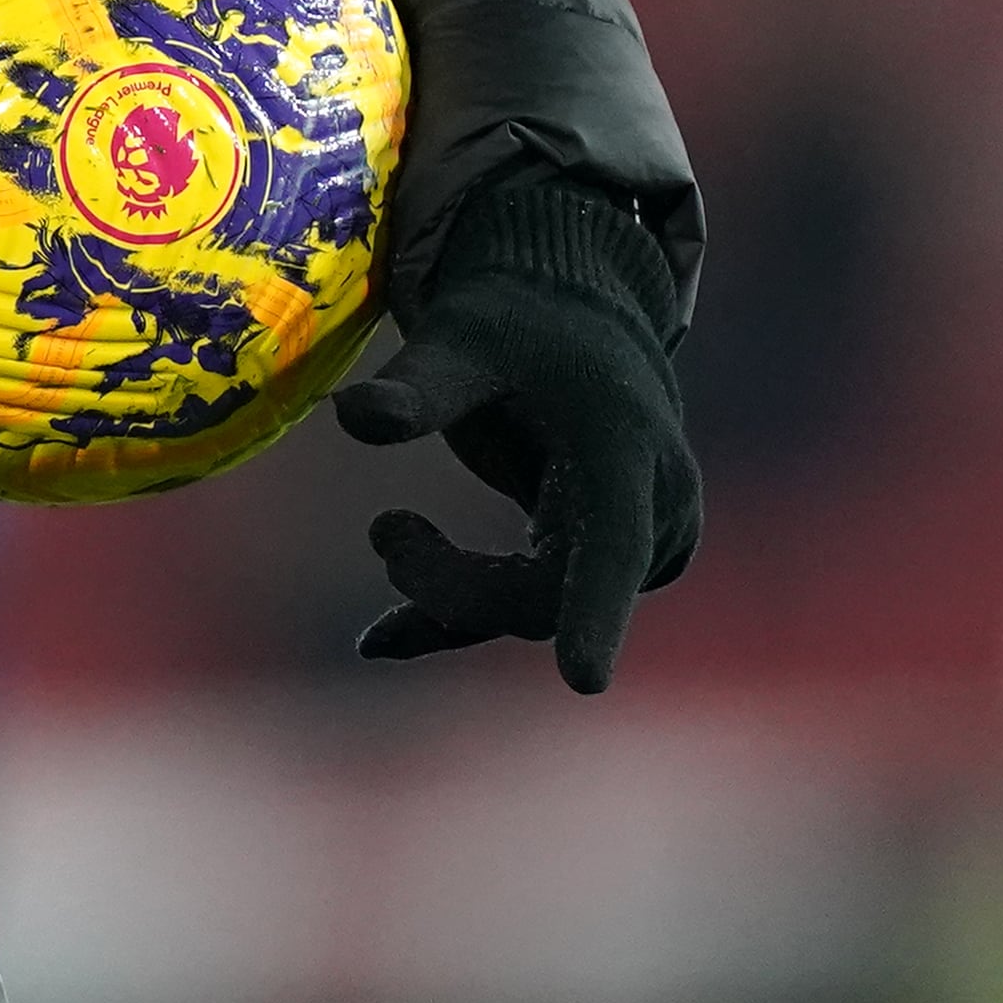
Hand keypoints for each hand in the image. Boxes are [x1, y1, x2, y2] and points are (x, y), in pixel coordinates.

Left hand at [332, 177, 698, 693]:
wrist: (568, 321)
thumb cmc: (516, 321)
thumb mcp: (463, 340)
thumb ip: (418, 384)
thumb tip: (350, 416)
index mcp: (627, 445)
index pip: (613, 543)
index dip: (596, 611)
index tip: (582, 681)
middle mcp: (652, 506)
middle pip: (548, 594)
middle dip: (454, 583)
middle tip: (383, 530)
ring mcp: (635, 542)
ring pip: (534, 608)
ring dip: (451, 591)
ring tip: (391, 529)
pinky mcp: (602, 561)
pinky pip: (527, 607)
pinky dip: (453, 617)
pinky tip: (381, 638)